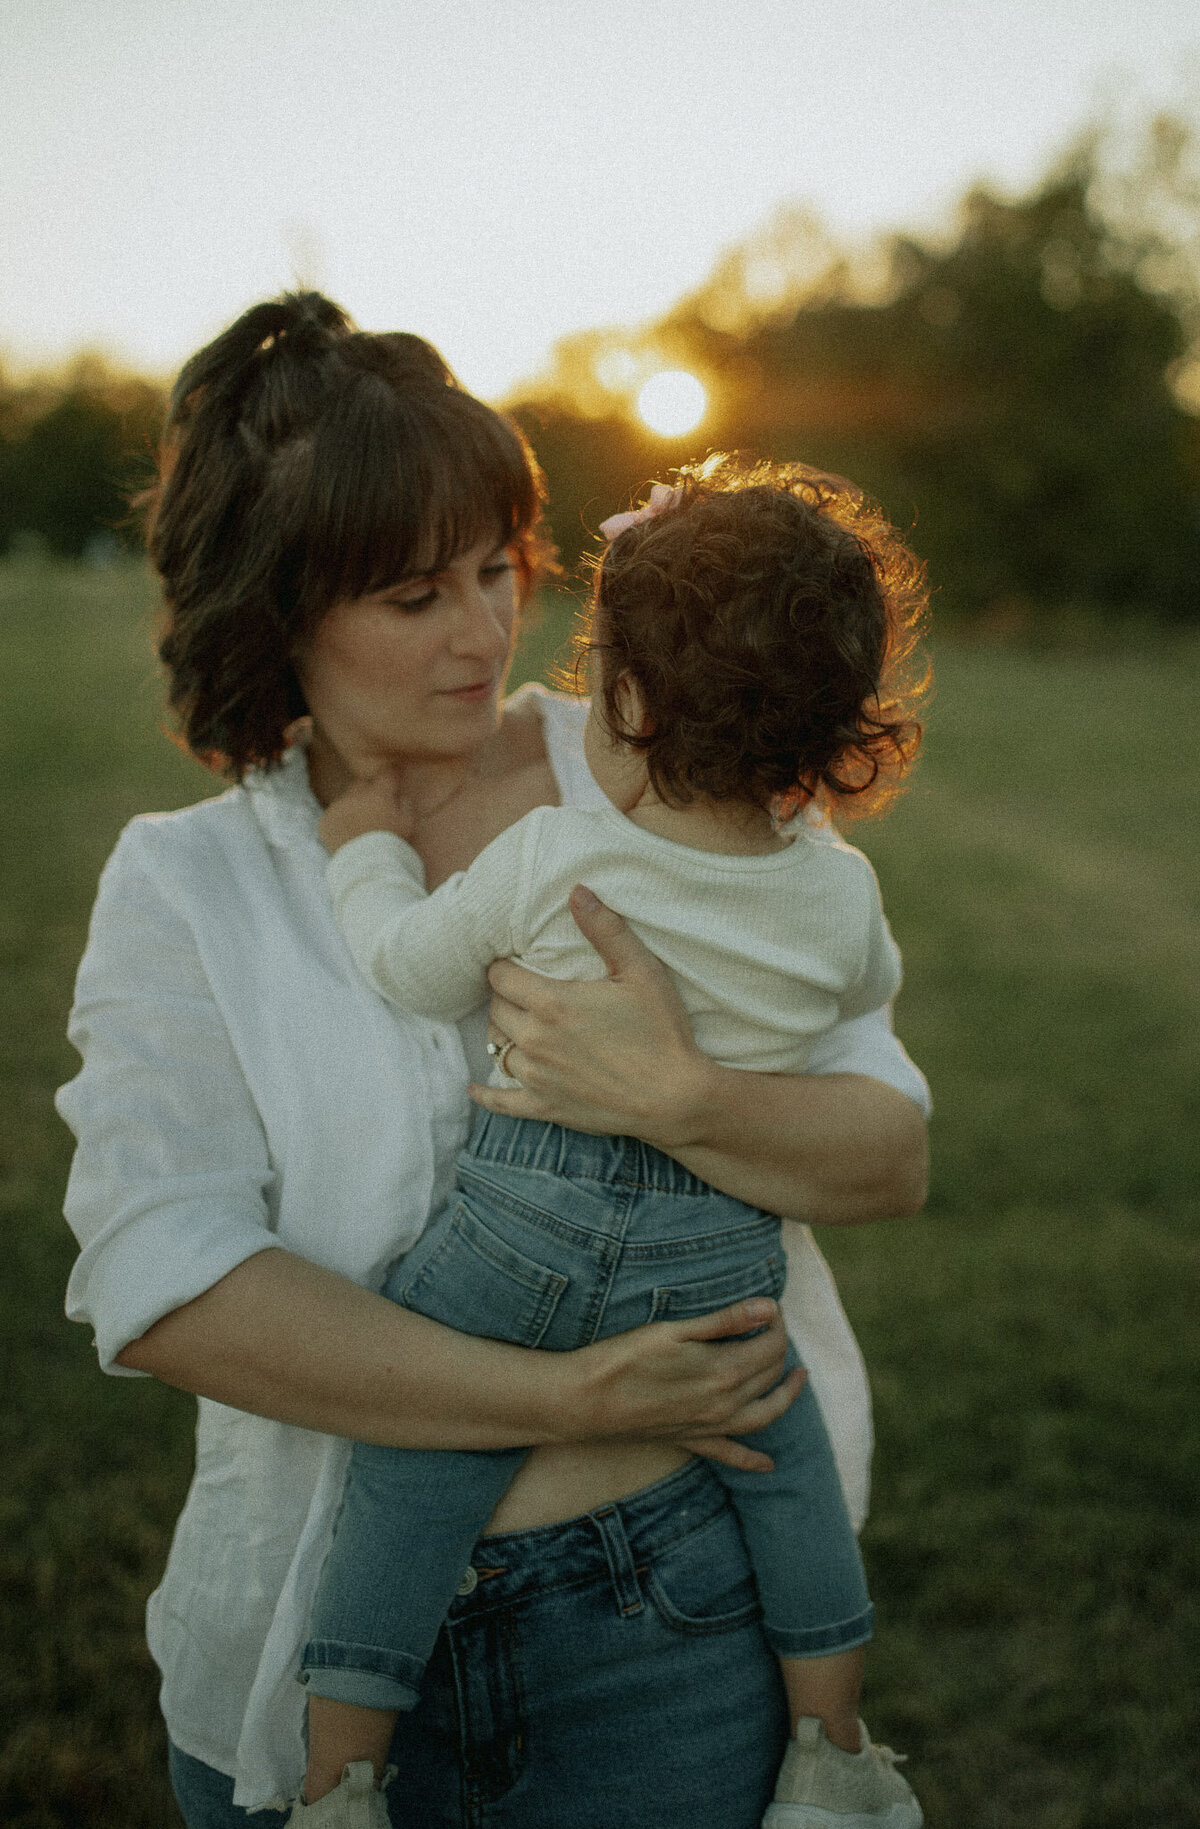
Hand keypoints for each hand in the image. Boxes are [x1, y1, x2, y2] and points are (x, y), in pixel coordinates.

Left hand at [318, 768, 415, 854]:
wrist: (365, 868)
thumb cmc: (392, 846)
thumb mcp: (408, 824)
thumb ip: (405, 804)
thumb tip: (400, 794)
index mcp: (378, 794)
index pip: (388, 774)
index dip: (393, 774)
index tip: (395, 775)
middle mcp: (355, 796)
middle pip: (362, 784)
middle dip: (369, 790)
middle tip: (376, 805)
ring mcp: (337, 808)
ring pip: (346, 799)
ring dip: (353, 806)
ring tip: (361, 824)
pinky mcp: (325, 821)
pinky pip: (334, 814)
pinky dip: (340, 820)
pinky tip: (349, 834)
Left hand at [470, 885, 711, 1145]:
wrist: (676, 1099)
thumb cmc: (662, 1031)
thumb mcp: (641, 971)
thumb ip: (606, 929)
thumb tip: (577, 891)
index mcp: (551, 1002)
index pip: (500, 977)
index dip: (504, 967)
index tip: (513, 963)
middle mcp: (535, 1039)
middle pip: (495, 1010)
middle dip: (504, 997)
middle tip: (520, 991)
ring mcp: (537, 1077)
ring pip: (497, 1049)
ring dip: (501, 1034)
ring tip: (513, 1025)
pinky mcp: (545, 1108)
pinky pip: (502, 1102)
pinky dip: (485, 1094)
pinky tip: (473, 1090)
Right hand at [571, 1297, 804, 1473]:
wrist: (584, 1401)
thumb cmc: (624, 1357)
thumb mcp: (675, 1329)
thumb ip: (726, 1320)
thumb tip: (769, 1309)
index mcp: (724, 1372)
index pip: (770, 1346)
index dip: (776, 1323)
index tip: (770, 1307)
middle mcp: (725, 1405)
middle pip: (769, 1375)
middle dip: (778, 1349)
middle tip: (773, 1327)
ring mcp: (710, 1427)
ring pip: (764, 1415)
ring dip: (785, 1397)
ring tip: (797, 1379)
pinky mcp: (691, 1440)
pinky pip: (731, 1455)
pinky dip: (753, 1460)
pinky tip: (769, 1465)